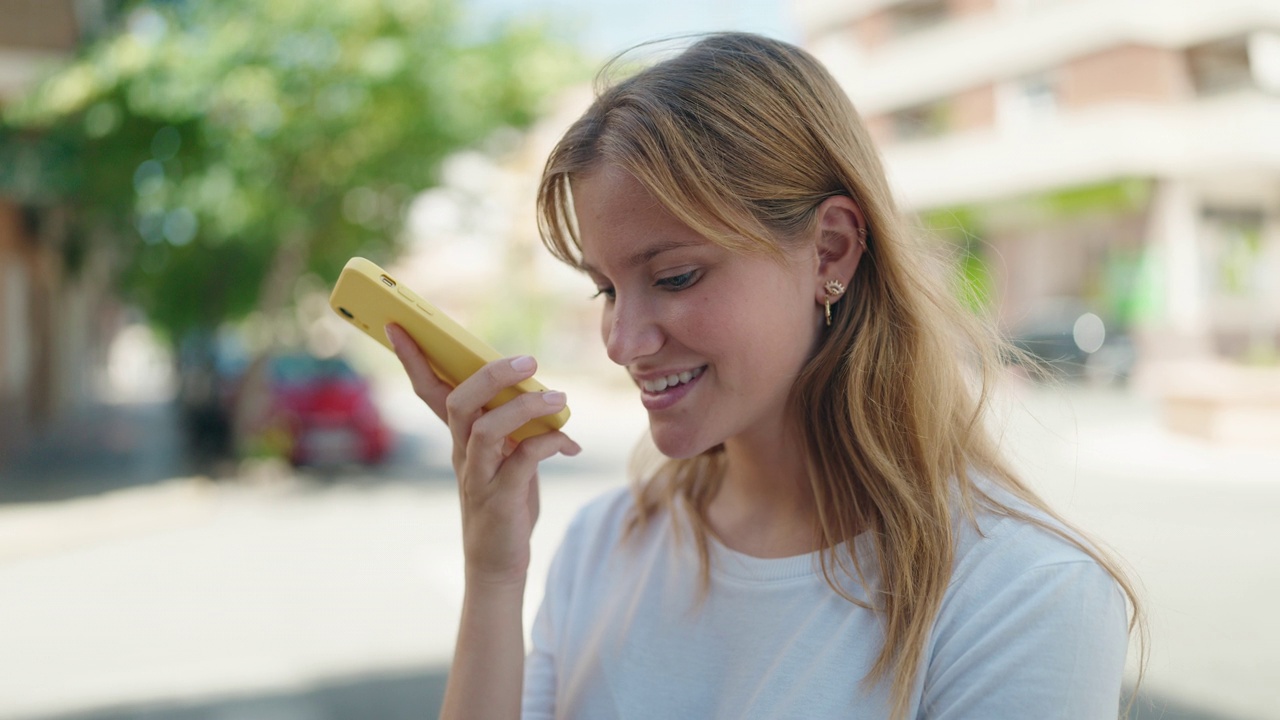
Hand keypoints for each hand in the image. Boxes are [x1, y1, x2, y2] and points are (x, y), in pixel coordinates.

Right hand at [385, 324, 580, 587]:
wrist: (498, 563)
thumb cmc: (504, 501)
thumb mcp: (506, 456)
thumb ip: (516, 426)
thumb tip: (547, 397)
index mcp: (459, 437)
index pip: (430, 390)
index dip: (414, 358)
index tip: (398, 324)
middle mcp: (462, 453)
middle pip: (459, 402)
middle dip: (489, 375)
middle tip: (527, 360)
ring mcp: (478, 476)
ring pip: (487, 430)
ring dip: (524, 408)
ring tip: (558, 399)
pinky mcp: (501, 498)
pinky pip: (522, 461)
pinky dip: (548, 444)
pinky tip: (568, 442)